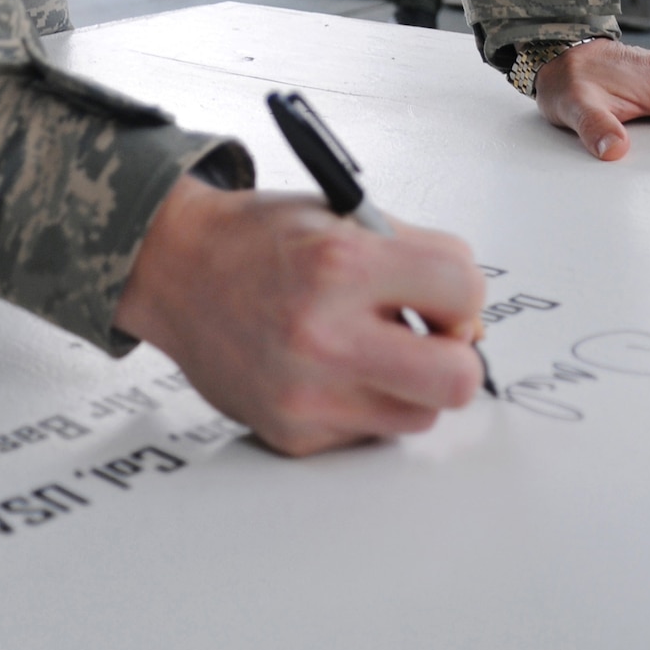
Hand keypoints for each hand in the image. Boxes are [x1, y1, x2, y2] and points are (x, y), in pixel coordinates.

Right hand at [113, 175, 486, 456]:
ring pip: (419, 416)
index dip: (463, 292)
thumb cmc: (259, 240)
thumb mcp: (343, 215)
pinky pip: (369, 434)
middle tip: (432, 337)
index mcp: (341, 265)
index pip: (464, 290)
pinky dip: (363, 403)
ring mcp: (306, 394)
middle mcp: (323, 335)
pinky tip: (330, 368)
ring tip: (371, 346)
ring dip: (409, 383)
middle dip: (456, 355)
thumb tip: (471, 316)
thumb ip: (419, 256)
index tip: (446, 294)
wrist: (177, 271)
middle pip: (457, 380)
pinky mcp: (293, 434)